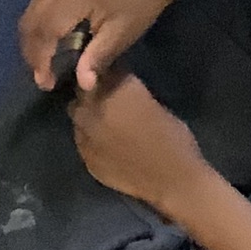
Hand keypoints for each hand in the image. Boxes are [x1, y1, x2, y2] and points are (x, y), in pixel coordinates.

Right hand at [18, 0, 179, 91]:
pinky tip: (48, 46)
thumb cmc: (138, 5)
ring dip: (32, 44)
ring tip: (44, 66)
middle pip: (31, 24)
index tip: (46, 84)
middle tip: (44, 79)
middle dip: (32, 54)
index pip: (46, 31)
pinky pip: (35, 9)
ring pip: (29, 17)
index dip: (42, 59)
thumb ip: (98, 58)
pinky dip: (37, 31)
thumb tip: (83, 86)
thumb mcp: (122, 35)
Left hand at [70, 72, 209, 216]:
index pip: (97, 69)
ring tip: (105, 123)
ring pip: (77, 115)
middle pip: (82, 92)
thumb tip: (115, 83)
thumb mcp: (151, 102)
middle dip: (92, 92)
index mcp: (112, 89)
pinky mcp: (84, 156)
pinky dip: (90, 138)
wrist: (174, 181)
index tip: (111, 77)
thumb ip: (125, 90)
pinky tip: (106, 145)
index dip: (103, 73)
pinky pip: (81, 140)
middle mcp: (92, 108)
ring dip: (87, 115)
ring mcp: (84, 134)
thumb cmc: (173, 138)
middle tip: (108, 101)